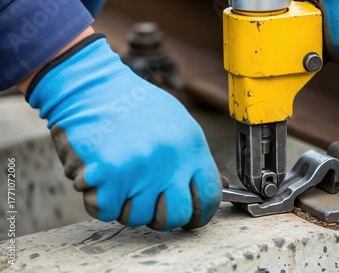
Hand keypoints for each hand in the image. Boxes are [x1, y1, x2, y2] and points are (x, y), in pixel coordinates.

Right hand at [27, 34, 220, 230]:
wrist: (91, 86)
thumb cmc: (133, 105)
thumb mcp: (177, 123)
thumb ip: (190, 158)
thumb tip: (209, 187)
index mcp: (191, 147)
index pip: (209, 197)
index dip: (199, 214)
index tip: (190, 217)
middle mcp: (170, 161)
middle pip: (175, 216)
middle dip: (160, 216)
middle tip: (147, 201)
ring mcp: (140, 170)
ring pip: (137, 217)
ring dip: (125, 205)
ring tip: (119, 178)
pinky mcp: (108, 176)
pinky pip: (105, 212)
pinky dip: (99, 201)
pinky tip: (99, 177)